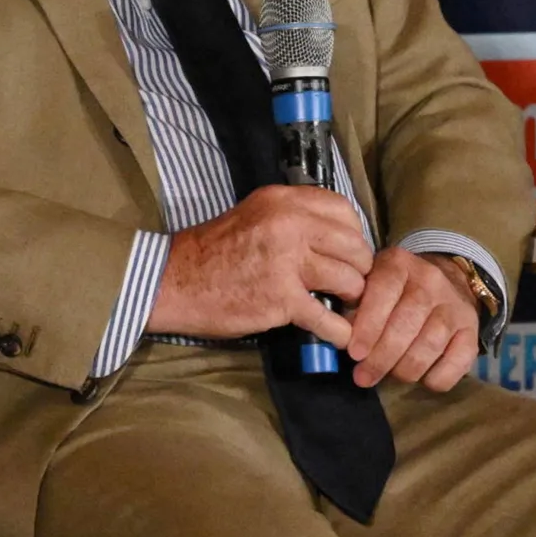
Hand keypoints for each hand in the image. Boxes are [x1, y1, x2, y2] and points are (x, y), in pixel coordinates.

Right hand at [148, 186, 373, 345]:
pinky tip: (341, 335)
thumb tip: (338, 237)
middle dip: (360, 268)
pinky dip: (339, 331)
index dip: (354, 233)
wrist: (174, 282)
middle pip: (354, 246)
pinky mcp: (281, 299)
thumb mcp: (258, 215)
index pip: (344, 210)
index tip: (349, 251)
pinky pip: (326, 318)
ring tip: (344, 305)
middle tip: (352, 283)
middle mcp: (291, 224)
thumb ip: (296, 219)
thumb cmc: (215, 250)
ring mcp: (287, 262)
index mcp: (285, 201)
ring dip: (352, 298)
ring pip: (349, 280)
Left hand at [344, 250, 481, 391]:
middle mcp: (431, 279)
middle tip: (364, 376)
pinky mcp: (472, 329)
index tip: (355, 353)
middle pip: (407, 322)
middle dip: (382, 356)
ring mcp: (455, 304)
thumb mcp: (370, 286)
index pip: (384, 291)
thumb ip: (355, 308)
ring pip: (430, 344)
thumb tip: (344, 338)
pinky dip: (437, 377)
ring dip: (405, 369)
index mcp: (399, 264)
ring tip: (390, 376)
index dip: (368, 325)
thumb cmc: (394, 291)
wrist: (445, 279)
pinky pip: (458, 360)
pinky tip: (422, 378)